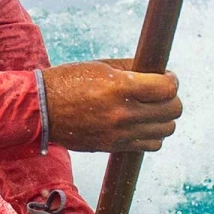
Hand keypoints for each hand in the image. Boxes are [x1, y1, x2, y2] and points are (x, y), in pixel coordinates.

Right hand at [42, 58, 181, 152]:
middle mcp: (123, 113)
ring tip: (150, 110)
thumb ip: (132, 68)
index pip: (168, 89)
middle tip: (159, 93)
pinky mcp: (114, 146)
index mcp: (120, 88)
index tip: (165, 77)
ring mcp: (120, 133)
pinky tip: (141, 124)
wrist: (40, 110)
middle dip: (170, 99)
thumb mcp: (100, 67)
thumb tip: (157, 71)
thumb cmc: (67, 82)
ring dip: (163, 118)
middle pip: (173, 110)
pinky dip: (153, 135)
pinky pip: (151, 145)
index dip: (171, 81)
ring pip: (166, 129)